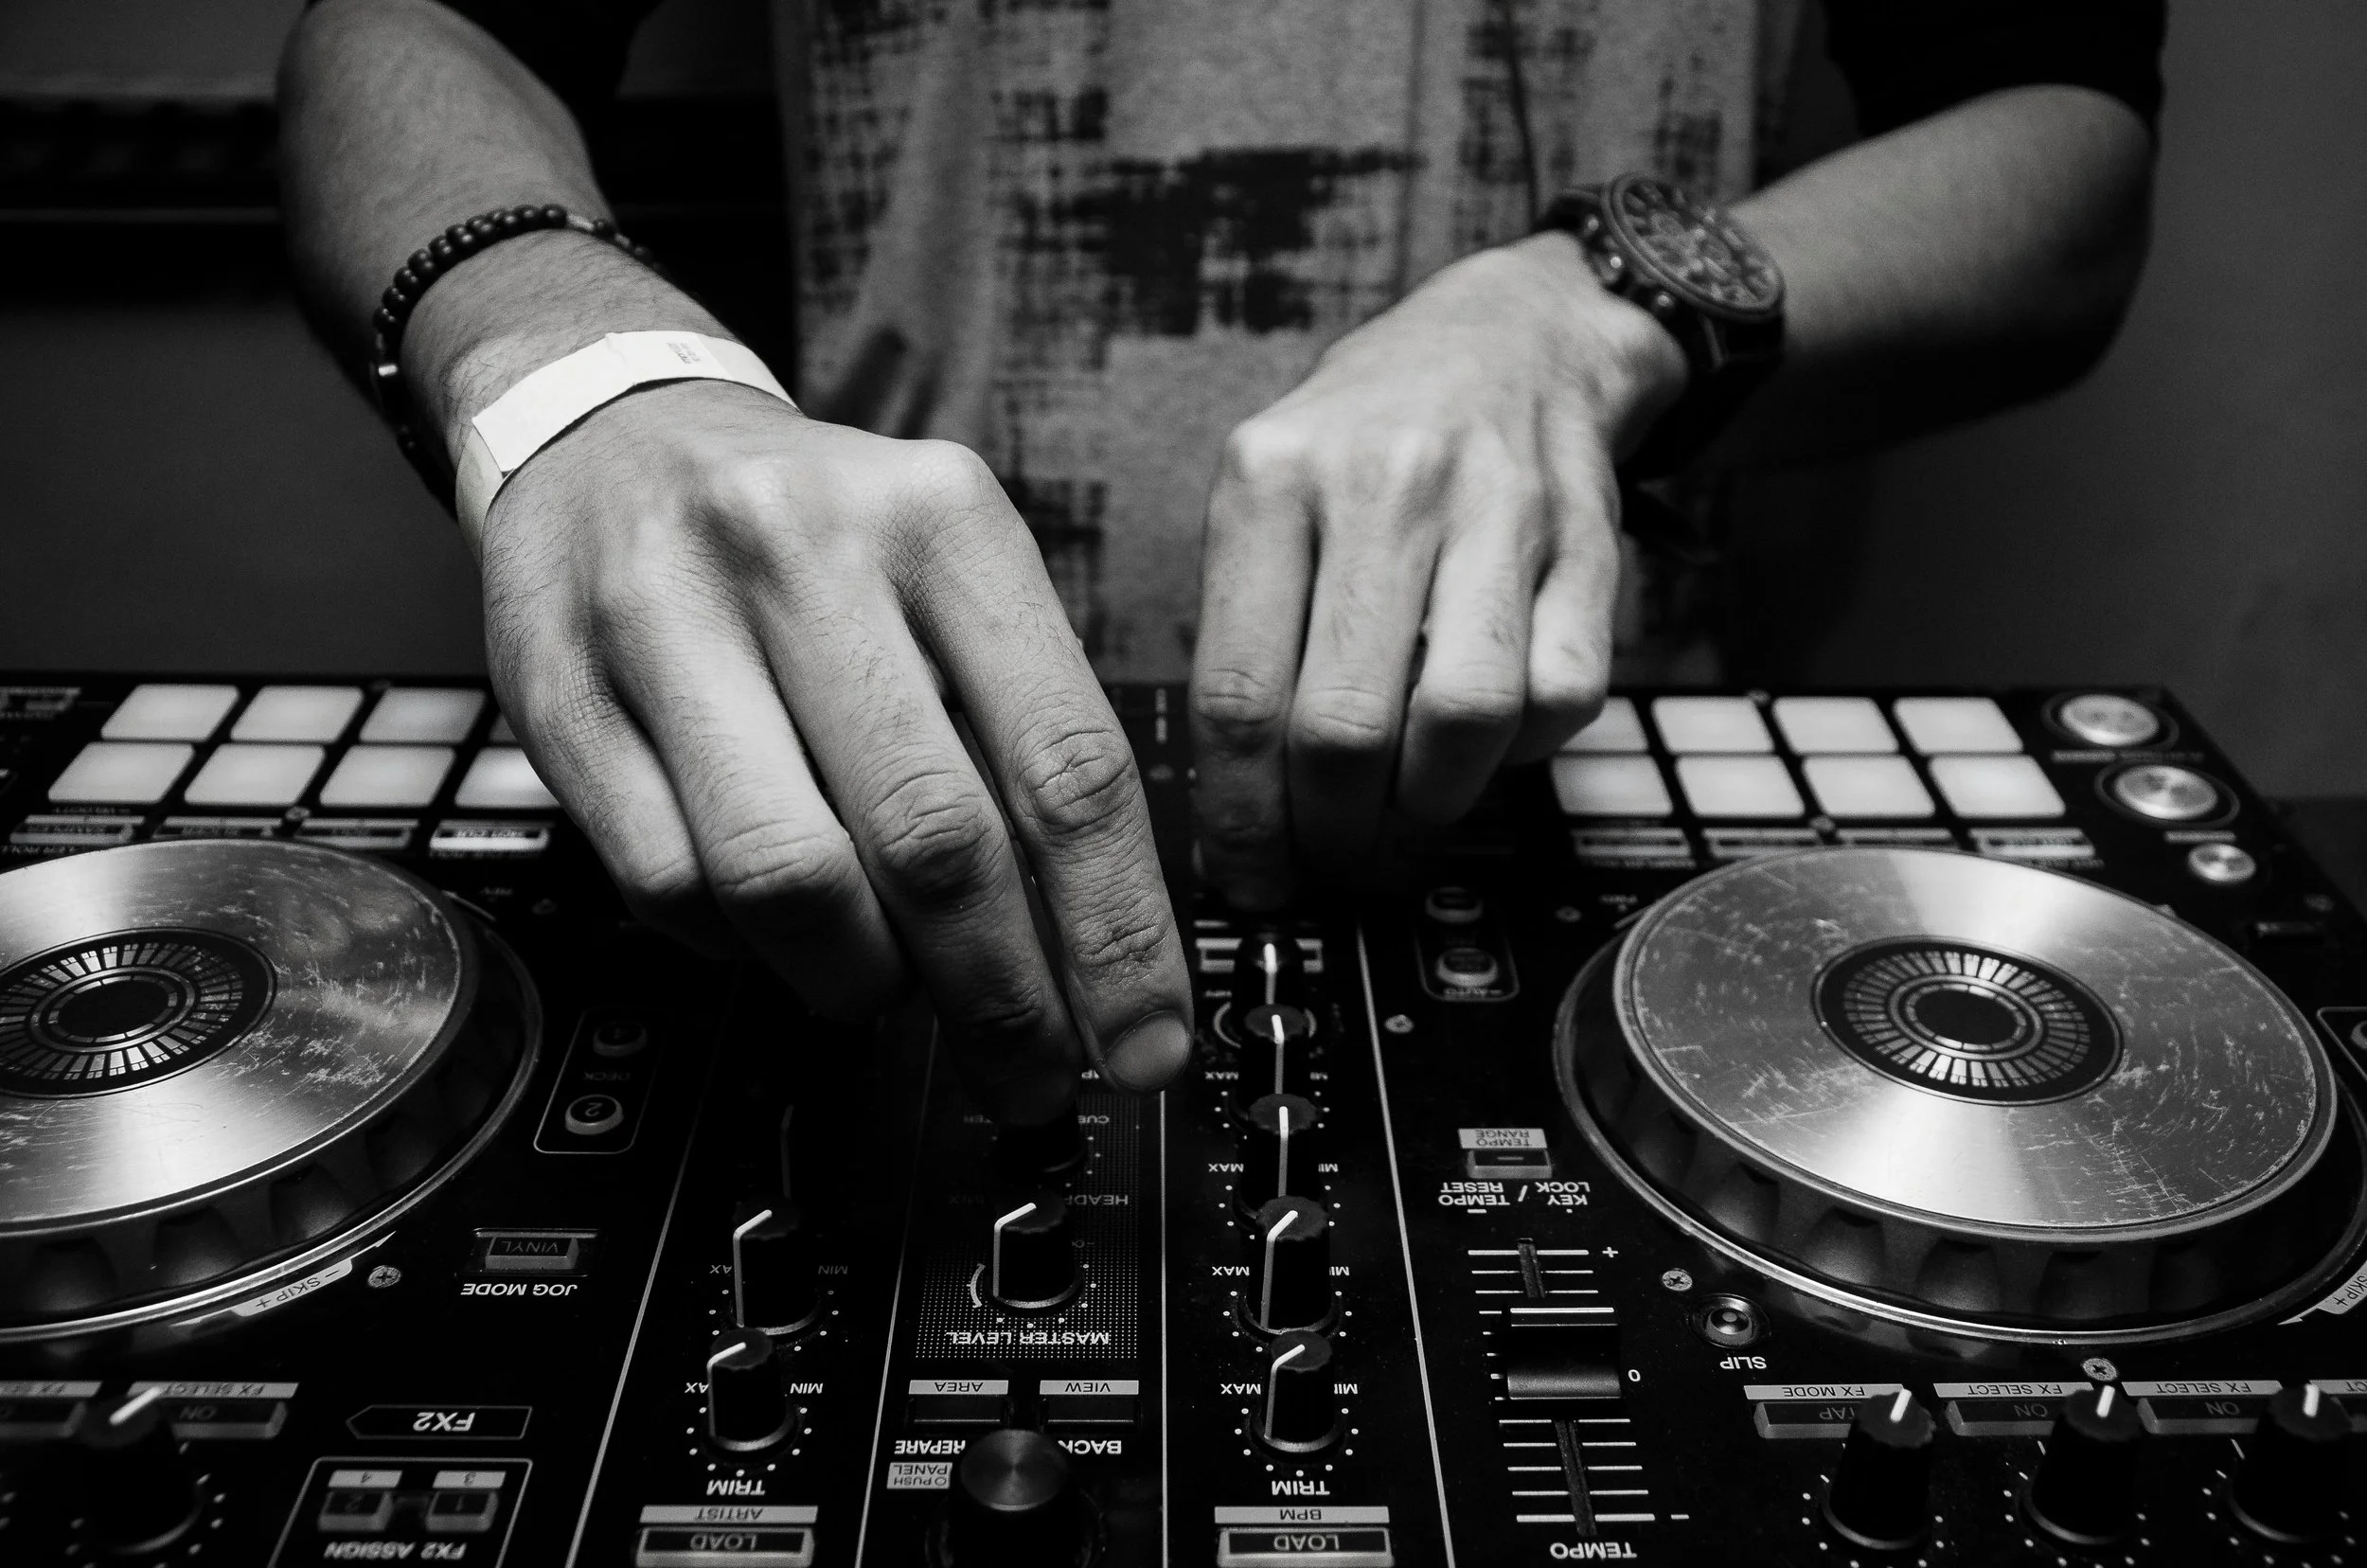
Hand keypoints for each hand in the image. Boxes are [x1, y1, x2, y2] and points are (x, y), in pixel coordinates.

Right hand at [475, 381, 1194, 1121]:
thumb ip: (1023, 732)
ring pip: (790, 878)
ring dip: (858, 981)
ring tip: (887, 991)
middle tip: (1029, 1078)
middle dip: (1000, 997)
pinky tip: (770, 928)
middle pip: (935, 840)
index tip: (1145, 1041)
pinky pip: (669, 883)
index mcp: (943, 521)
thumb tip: (1098, 952)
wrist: (610, 434)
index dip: (1117, 932)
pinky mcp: (559, 692)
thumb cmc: (815, 533)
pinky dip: (739, 946)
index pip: (1066, 763)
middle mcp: (806, 551)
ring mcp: (667, 618)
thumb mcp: (952, 571)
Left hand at [1190, 233, 1687, 905]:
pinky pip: (1561, 696)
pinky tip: (1489, 741)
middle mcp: (1380, 486)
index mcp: (1269, 480)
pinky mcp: (1585, 542)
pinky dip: (1524, 751)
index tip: (1250, 878)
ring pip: (1461, 718)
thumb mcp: (1264, 491)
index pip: (1236, 696)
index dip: (1242, 820)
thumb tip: (1237, 810)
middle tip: (1331, 860)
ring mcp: (1493, 510)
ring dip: (1431, 805)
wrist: (1511, 337)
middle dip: (1333, 832)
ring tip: (1406, 815)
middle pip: (1342, 727)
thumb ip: (1243, 630)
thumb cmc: (1365, 442)